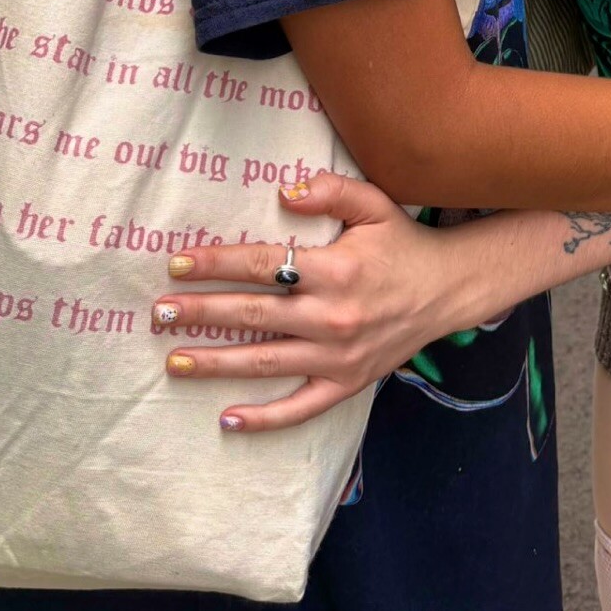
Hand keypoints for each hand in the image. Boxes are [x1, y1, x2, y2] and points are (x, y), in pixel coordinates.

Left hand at [153, 176, 467, 430]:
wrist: (449, 289)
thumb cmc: (403, 243)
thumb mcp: (374, 204)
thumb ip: (331, 190)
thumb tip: (284, 192)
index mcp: (335, 270)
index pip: (262, 265)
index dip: (216, 264)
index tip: (177, 263)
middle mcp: (332, 317)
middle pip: (253, 316)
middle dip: (202, 313)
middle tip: (160, 312)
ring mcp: (338, 356)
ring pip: (265, 363)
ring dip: (216, 363)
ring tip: (174, 361)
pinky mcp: (346, 383)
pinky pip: (300, 408)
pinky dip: (264, 419)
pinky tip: (227, 420)